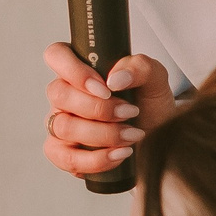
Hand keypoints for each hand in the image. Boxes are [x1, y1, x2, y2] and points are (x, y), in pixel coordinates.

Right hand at [43, 44, 177, 178]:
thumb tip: (115, 79)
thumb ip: (139, 67)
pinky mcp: (63, 153)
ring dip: (103, 134)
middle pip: (59, 94)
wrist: (159, 137)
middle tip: (130, 112)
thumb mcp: (155, 79)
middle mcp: (65, 94)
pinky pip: (65, 158)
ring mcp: (60, 123)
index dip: (74, 71)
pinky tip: (120, 153)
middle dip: (98, 108)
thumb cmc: (149, 103)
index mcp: (80, 67)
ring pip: (63, 127)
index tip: (106, 88)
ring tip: (132, 134)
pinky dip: (96, 159)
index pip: (56, 55)